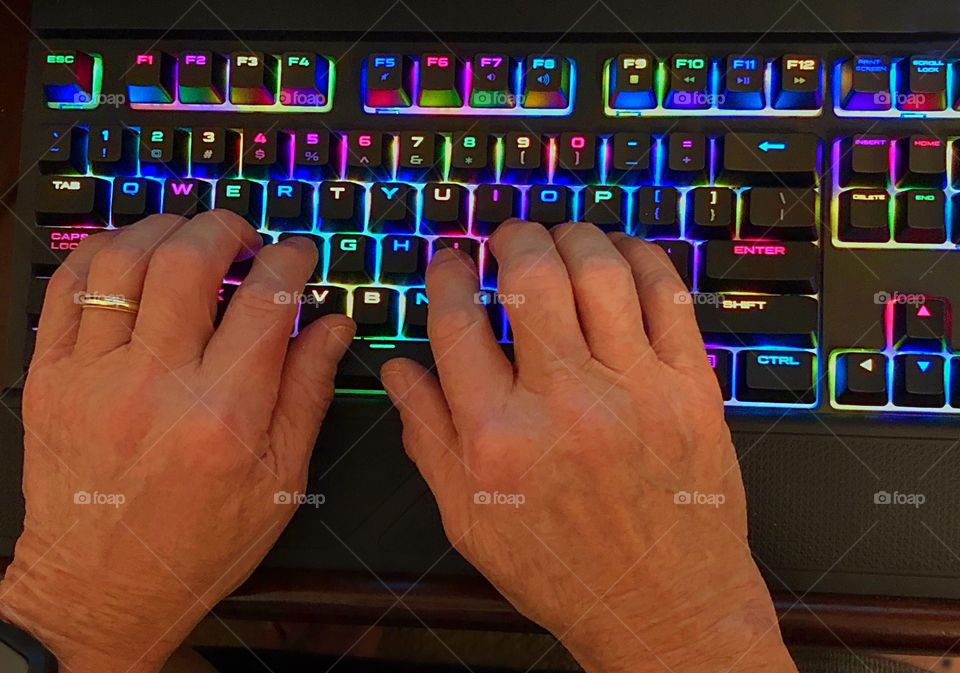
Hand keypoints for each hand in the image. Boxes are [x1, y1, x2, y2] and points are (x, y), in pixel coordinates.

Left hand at [0, 212, 354, 672]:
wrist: (102, 590)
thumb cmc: (197, 543)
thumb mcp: (280, 479)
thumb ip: (308, 391)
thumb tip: (332, 324)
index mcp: (225, 416)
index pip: (266, 301)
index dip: (290, 261)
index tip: (297, 255)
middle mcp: (156, 388)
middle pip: (189, 261)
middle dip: (226, 227)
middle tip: (243, 235)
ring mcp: (93, 380)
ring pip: (122, 261)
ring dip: (163, 229)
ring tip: (186, 237)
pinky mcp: (50, 381)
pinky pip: (66, 289)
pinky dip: (101, 256)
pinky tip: (130, 259)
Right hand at [381, 220, 795, 672]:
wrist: (664, 608)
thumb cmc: (566, 571)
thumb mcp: (471, 519)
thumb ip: (429, 437)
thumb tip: (399, 371)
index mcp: (499, 435)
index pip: (457, 322)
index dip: (448, 276)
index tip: (450, 262)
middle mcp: (565, 402)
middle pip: (531, 277)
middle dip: (512, 237)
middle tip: (507, 234)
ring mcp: (634, 390)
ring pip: (601, 271)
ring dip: (574, 236)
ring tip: (562, 235)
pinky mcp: (690, 390)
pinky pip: (668, 297)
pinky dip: (642, 258)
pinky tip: (623, 253)